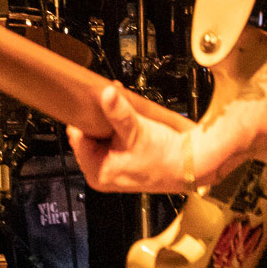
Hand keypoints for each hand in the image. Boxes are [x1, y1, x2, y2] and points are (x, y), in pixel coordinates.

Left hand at [67, 84, 198, 194]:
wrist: (190, 164)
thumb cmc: (165, 156)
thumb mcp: (137, 131)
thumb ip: (119, 112)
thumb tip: (106, 93)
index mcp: (97, 172)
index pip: (77, 138)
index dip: (85, 118)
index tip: (94, 102)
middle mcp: (100, 174)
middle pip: (87, 137)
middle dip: (99, 119)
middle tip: (111, 103)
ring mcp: (111, 170)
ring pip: (100, 138)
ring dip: (109, 123)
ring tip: (122, 111)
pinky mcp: (120, 164)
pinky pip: (110, 142)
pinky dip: (116, 130)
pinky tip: (126, 121)